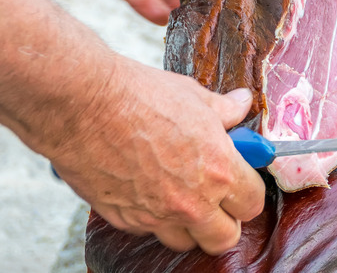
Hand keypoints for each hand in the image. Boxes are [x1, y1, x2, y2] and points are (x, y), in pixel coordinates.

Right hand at [50, 57, 264, 253]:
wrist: (83, 104)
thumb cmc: (137, 95)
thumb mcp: (192, 95)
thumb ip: (224, 110)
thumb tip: (240, 104)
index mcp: (219, 169)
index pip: (253, 203)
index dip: (248, 191)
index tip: (240, 181)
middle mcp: (192, 201)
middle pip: (225, 238)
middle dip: (224, 220)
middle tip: (216, 196)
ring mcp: (157, 216)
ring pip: (185, 241)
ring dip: (188, 225)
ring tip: (179, 194)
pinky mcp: (125, 220)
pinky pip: (149, 231)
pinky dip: (151, 217)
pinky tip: (145, 189)